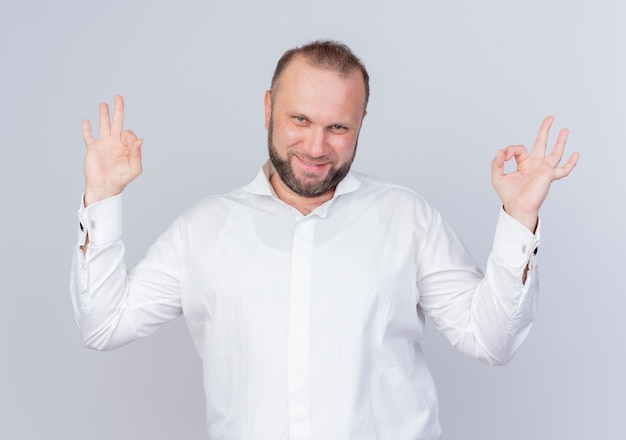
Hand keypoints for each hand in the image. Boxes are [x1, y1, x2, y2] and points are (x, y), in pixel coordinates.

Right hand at [82, 95, 142, 205]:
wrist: (105, 186)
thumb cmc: (121, 179)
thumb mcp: (134, 168)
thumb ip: (137, 154)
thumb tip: (139, 140)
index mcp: (126, 147)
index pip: (128, 133)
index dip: (129, 136)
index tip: (128, 144)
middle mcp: (115, 143)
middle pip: (117, 122)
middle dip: (118, 110)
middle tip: (118, 97)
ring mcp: (104, 144)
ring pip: (104, 125)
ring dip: (104, 114)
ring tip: (103, 104)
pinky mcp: (93, 148)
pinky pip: (89, 137)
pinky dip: (86, 129)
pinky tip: (86, 121)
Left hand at [491, 116, 578, 231]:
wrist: (517, 207)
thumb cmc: (508, 195)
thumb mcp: (497, 177)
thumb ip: (496, 163)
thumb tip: (500, 151)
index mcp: (523, 163)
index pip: (519, 149)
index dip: (510, 150)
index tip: (504, 157)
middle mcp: (535, 164)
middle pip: (541, 143)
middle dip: (545, 130)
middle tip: (550, 118)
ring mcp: (544, 169)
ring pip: (555, 152)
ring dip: (560, 141)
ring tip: (565, 129)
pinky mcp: (549, 176)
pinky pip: (563, 170)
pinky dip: (570, 163)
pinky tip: (576, 154)